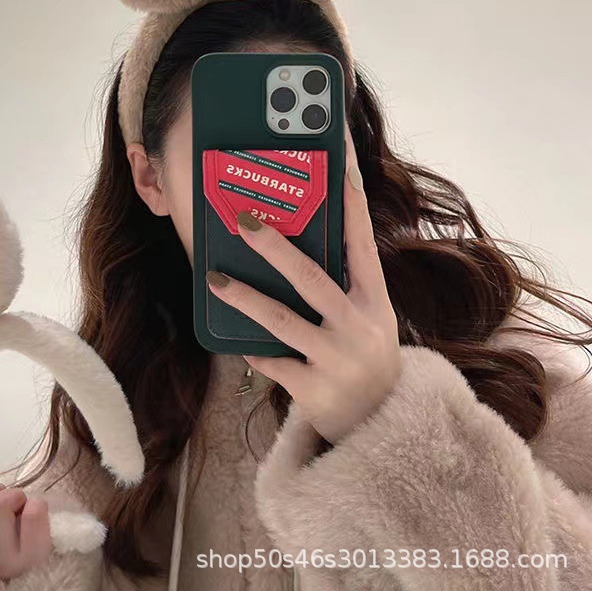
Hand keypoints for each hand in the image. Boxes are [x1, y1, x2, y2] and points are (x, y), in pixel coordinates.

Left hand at [205, 128, 400, 444]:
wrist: (383, 427)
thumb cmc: (366, 358)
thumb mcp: (368, 319)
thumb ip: (341, 287)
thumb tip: (292, 247)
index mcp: (373, 302)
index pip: (361, 245)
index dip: (350, 207)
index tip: (340, 168)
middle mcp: (359, 327)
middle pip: (311, 278)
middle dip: (275, 247)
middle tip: (243, 220)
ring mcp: (337, 359)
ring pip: (281, 321)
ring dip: (244, 296)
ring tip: (213, 278)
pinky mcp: (314, 390)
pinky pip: (271, 362)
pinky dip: (252, 349)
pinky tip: (233, 337)